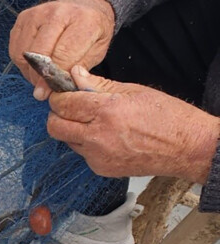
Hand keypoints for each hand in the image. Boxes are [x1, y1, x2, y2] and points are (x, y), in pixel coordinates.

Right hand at [9, 0, 115, 99]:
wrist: (83, 6)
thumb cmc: (91, 32)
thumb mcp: (97, 51)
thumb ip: (78, 70)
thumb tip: (55, 88)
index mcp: (83, 21)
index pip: (63, 55)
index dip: (55, 77)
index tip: (50, 91)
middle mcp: (57, 13)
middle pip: (39, 52)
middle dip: (39, 76)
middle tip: (43, 88)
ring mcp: (37, 14)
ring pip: (24, 52)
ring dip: (29, 70)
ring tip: (40, 76)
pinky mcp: (23, 17)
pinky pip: (15, 48)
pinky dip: (22, 62)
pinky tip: (34, 65)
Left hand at [47, 66, 219, 183]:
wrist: (190, 148)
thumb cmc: (168, 117)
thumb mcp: (133, 90)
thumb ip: (98, 84)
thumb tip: (74, 73)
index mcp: (107, 111)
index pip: (62, 103)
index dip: (61, 95)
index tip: (66, 92)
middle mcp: (98, 136)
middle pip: (54, 125)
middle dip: (59, 114)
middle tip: (72, 107)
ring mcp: (99, 156)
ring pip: (66, 140)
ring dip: (72, 129)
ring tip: (94, 122)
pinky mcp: (102, 169)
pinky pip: (81, 153)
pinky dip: (86, 144)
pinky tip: (105, 137)